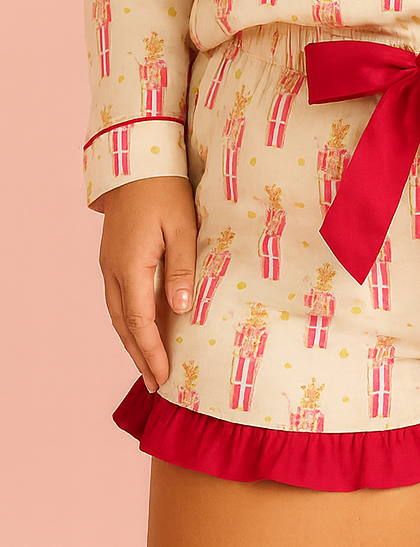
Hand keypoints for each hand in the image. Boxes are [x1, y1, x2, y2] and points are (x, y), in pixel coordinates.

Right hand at [96, 176, 198, 392]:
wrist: (136, 163)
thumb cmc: (164, 191)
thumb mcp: (182, 227)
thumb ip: (181, 269)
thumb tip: (179, 311)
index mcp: (131, 267)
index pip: (140, 323)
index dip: (152, 352)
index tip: (164, 376)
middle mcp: (114, 271)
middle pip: (124, 326)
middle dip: (140, 356)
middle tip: (156, 383)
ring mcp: (110, 265)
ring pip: (118, 315)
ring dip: (132, 341)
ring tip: (148, 365)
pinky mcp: (113, 258)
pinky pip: (118, 299)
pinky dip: (129, 321)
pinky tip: (141, 328)